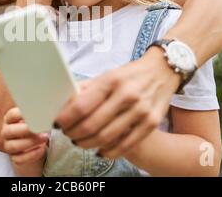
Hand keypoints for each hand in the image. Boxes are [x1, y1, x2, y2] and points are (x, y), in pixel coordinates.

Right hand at [1, 107, 48, 165]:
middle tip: (40, 128)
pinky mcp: (14, 157)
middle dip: (25, 130)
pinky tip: (41, 149)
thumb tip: (46, 112)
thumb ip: (37, 114)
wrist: (33, 142)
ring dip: (30, 142)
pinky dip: (31, 155)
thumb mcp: (34, 118)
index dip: (22, 114)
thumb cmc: (34, 125)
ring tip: (45, 138)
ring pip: (13, 146)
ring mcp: (8, 145)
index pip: (12, 115)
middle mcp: (6, 132)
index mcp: (9, 119)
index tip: (35, 114)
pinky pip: (19, 159)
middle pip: (9, 131)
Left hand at [54, 47, 180, 158]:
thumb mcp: (107, 75)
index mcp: (112, 81)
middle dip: (74, 133)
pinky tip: (99, 151)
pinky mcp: (152, 123)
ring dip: (87, 143)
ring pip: (106, 137)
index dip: (66, 118)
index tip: (58, 123)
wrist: (163, 71)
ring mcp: (141, 111)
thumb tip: (64, 103)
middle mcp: (127, 95)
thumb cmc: (130, 74)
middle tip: (67, 134)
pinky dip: (108, 152)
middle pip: (92, 125)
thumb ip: (87, 89)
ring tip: (79, 142)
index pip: (82, 105)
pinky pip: (125, 145)